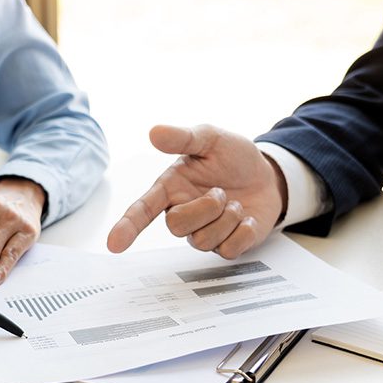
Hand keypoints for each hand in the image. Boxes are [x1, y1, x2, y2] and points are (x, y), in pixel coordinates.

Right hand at [107, 124, 286, 257]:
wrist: (268, 175)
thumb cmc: (233, 158)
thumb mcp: (211, 139)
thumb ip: (183, 138)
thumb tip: (154, 132)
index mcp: (171, 188)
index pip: (142, 210)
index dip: (127, 227)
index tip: (114, 244)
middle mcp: (182, 213)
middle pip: (176, 226)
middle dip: (205, 208)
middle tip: (222, 191)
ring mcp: (203, 232)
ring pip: (203, 241)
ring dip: (227, 218)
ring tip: (236, 203)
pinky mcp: (225, 246)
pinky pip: (228, 250)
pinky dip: (244, 231)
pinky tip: (248, 218)